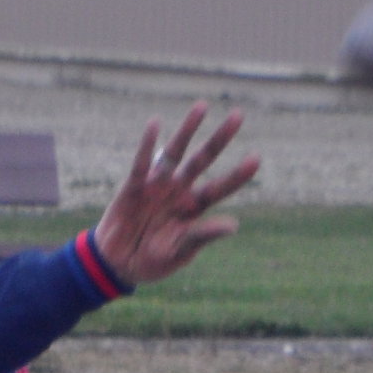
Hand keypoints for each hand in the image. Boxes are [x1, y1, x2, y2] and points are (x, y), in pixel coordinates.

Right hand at [92, 102, 260, 286]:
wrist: (117, 264)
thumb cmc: (151, 262)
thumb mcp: (178, 253)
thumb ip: (201, 236)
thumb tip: (233, 226)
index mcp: (193, 208)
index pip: (219, 188)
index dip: (237, 175)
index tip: (255, 159)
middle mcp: (179, 191)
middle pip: (203, 160)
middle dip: (219, 140)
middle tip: (238, 116)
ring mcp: (158, 185)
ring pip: (176, 153)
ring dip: (188, 130)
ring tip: (202, 107)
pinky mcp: (135, 185)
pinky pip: (142, 163)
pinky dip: (148, 145)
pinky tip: (155, 124)